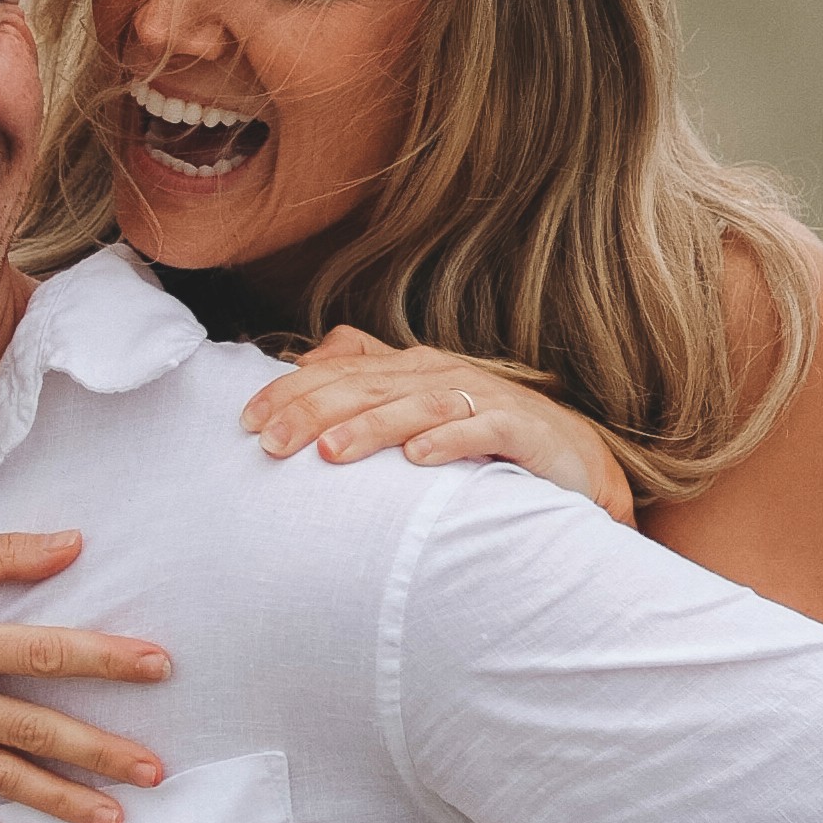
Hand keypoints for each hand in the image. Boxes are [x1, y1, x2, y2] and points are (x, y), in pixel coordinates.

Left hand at [239, 327, 635, 520]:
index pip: (338, 372)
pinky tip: (417, 461)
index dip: (290, 392)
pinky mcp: (523, 428)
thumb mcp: (418, 406)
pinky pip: (481, 430)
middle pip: (366, 386)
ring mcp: (483, 398)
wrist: (576, 460)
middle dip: (313, 411)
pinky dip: (449, 442)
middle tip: (269, 443)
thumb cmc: (485, 435)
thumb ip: (366, 380)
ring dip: (371, 428)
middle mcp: (441, 374)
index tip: (245, 422)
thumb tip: (304, 361)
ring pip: (416, 406)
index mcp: (410, 368)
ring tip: (330, 454)